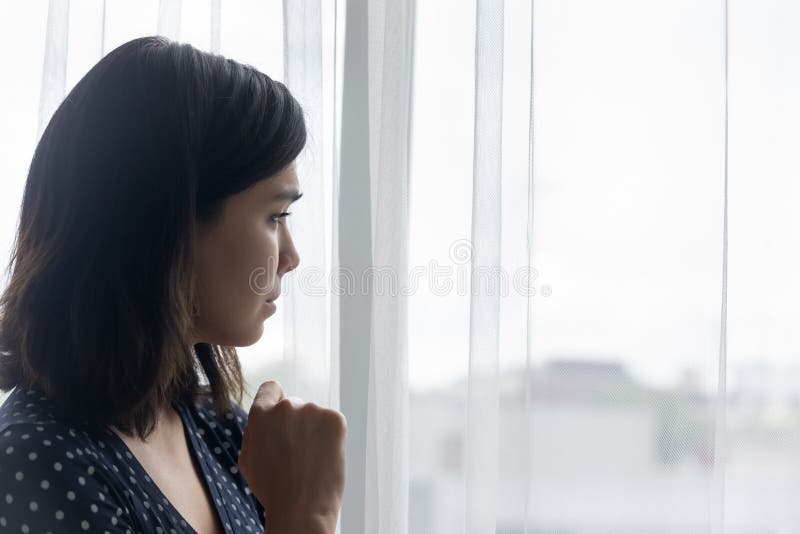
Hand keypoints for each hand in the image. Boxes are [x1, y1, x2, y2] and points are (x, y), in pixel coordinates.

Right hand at [238, 381, 346, 532]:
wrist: (301, 508)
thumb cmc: (273, 489)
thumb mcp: (249, 459)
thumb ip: (254, 432)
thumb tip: (263, 415)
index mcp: (261, 414)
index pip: (271, 389)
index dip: (275, 401)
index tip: (281, 414)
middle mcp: (286, 406)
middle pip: (294, 406)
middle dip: (295, 424)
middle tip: (296, 454)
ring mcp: (312, 410)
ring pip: (314, 416)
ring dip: (313, 431)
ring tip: (309, 461)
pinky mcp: (335, 418)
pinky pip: (331, 422)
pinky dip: (330, 437)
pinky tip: (323, 457)